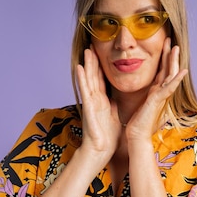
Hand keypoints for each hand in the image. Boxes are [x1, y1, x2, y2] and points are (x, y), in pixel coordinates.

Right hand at [76, 47, 121, 161]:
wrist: (100, 151)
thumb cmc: (107, 138)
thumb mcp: (113, 117)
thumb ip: (113, 106)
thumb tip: (116, 99)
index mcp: (103, 102)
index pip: (102, 81)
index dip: (102, 67)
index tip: (102, 54)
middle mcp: (96, 100)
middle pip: (95, 76)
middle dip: (94, 61)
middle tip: (92, 45)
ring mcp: (91, 103)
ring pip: (89, 80)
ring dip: (87, 65)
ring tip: (86, 50)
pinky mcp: (89, 108)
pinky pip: (85, 90)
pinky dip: (82, 79)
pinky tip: (80, 67)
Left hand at [125, 37, 187, 140]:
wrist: (136, 135)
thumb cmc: (138, 122)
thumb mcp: (141, 103)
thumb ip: (145, 95)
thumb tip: (144, 91)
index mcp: (156, 91)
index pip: (162, 71)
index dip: (164, 58)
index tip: (165, 45)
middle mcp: (160, 92)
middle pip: (168, 70)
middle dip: (170, 55)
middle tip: (172, 40)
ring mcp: (161, 96)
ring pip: (170, 75)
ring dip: (174, 61)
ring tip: (176, 48)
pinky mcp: (158, 101)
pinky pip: (169, 88)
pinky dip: (176, 79)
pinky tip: (182, 71)